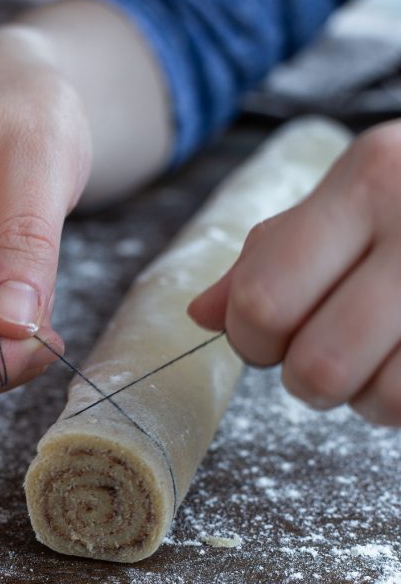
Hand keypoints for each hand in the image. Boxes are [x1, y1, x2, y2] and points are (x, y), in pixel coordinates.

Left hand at [188, 121, 400, 426]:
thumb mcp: (352, 197)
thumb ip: (273, 254)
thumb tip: (202, 314)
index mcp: (368, 180)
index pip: (263, 303)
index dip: (252, 341)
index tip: (271, 335)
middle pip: (317, 369)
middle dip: (310, 379)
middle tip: (334, 351)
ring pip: (382, 403)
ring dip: (370, 397)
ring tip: (389, 351)